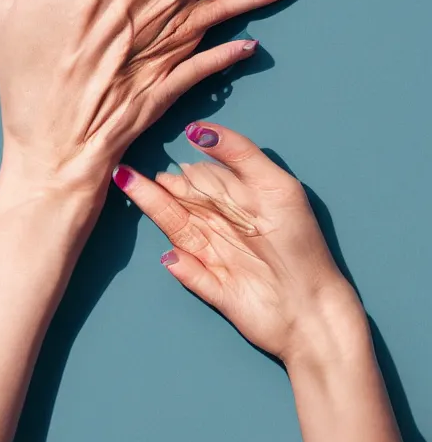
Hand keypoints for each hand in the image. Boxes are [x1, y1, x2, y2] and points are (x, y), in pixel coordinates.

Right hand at [114, 122, 364, 363]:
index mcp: (238, 200)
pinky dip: (180, 266)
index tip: (157, 152)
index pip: (200, 179)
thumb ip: (239, 154)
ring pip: (177, 229)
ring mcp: (216, 257)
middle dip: (157, 186)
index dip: (181, 169)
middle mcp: (223, 226)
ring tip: (130, 185)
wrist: (314, 308)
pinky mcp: (213, 287)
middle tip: (127, 171)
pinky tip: (172, 257)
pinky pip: (189, 273)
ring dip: (155, 209)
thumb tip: (195, 132)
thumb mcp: (275, 185)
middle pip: (182, 201)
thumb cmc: (299, 241)